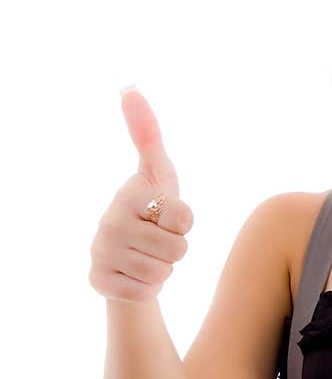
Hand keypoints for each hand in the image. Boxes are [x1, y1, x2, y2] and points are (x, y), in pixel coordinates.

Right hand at [88, 87, 194, 301]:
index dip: (185, 222)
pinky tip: (134, 275)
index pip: (184, 217)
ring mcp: (101, 251)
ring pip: (164, 271)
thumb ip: (149, 135)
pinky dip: (149, 287)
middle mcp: (109, 220)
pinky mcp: (99, 281)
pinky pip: (147, 291)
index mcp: (129, 193)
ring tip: (147, 257)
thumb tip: (127, 87)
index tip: (166, 215)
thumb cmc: (152, 211)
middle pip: (178, 248)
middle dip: (177, 249)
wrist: (126, 259)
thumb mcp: (160, 175)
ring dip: (164, 269)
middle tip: (159, 241)